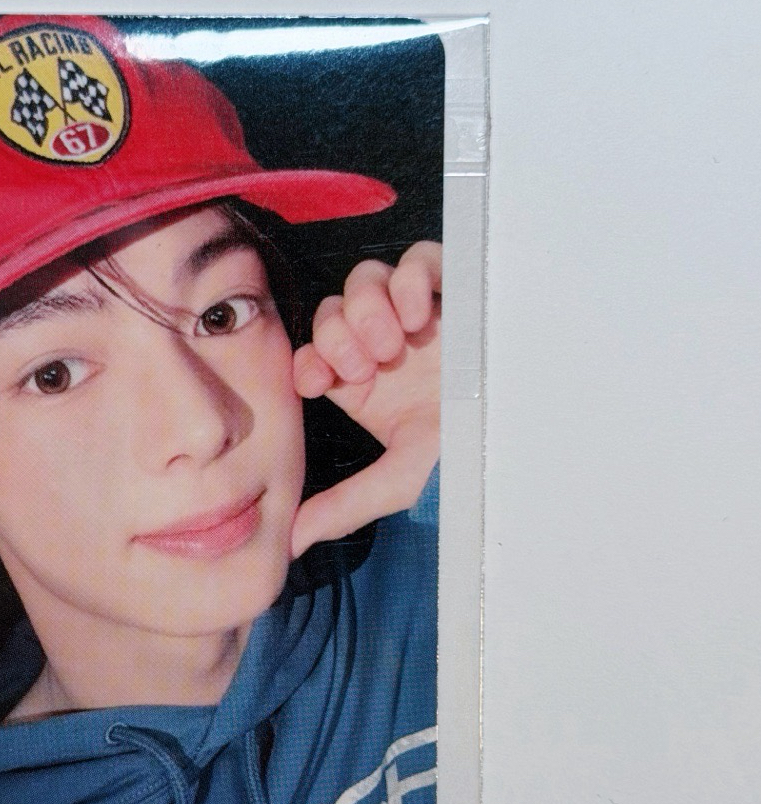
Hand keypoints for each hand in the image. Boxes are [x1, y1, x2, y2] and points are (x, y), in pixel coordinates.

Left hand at [290, 241, 440, 556]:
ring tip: (397, 342)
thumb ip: (341, 505)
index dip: (307, 359)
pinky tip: (421, 316)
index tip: (322, 383)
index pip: (311, 351)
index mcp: (362, 383)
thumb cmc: (463, 455)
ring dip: (368, 309)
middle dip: (340, 335)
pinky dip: (408, 280)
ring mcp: (418, 314)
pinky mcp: (453, 290)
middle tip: (369, 366)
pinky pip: (416, 258)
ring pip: (365, 280)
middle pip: (332, 310)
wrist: (517, 429)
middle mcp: (384, 344)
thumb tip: (286, 545)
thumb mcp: (396, 483)